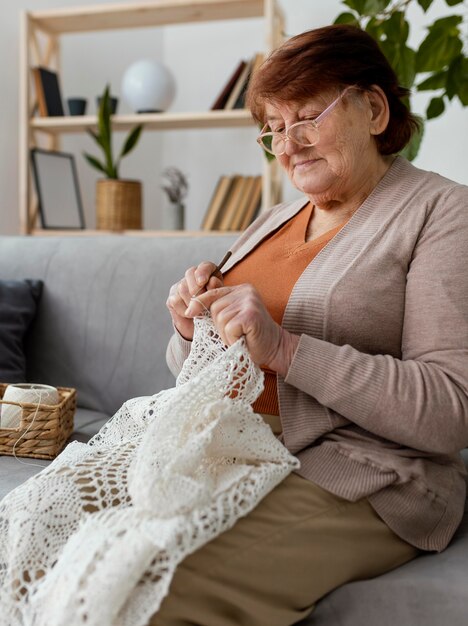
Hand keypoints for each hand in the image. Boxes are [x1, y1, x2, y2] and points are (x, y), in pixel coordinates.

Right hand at [166, 262, 223, 340]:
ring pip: (182, 287)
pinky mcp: (172, 298)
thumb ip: (217, 290)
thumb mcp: (220, 300)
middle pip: (190, 273)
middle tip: (203, 302)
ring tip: (200, 312)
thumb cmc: (215, 311)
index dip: (203, 272)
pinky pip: (175, 300)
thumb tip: (212, 282)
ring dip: (191, 301)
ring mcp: (180, 286)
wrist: (204, 328)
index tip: (203, 282)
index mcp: (209, 274)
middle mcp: (193, 277)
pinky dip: (184, 309)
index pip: (205, 266)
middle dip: (197, 288)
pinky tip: (190, 315)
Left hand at [184, 283, 299, 375]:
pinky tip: (244, 340)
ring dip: (226, 334)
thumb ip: (218, 311)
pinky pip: (229, 328)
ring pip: (220, 319)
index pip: (212, 292)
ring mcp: (249, 302)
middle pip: (214, 308)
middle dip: (219, 326)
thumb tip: (190, 309)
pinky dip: (232, 339)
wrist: (275, 348)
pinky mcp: (251, 314)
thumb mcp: (231, 319)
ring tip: (240, 337)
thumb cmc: (250, 336)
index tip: (189, 312)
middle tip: (235, 334)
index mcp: (240, 290)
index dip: (198, 302)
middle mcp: (246, 291)